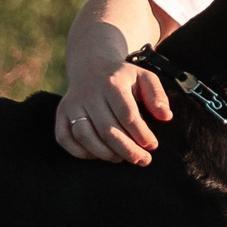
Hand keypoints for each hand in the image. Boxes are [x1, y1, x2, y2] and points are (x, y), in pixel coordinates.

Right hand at [55, 60, 169, 165]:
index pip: (127, 115)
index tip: (153, 145)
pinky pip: (65, 138)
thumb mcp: (145, 78)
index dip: (141, 134)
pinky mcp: (61, 113)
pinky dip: (81, 152)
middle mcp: (89, 93)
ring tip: (121, 158)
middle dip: (127, 150)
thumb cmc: (123, 77)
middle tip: (143, 160)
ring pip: (84, 136)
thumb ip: (157, 96)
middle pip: (107, 129)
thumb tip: (166, 117)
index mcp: (112, 83)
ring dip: (105, 153)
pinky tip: (99, 154)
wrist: (92, 66)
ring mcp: (72, 103)